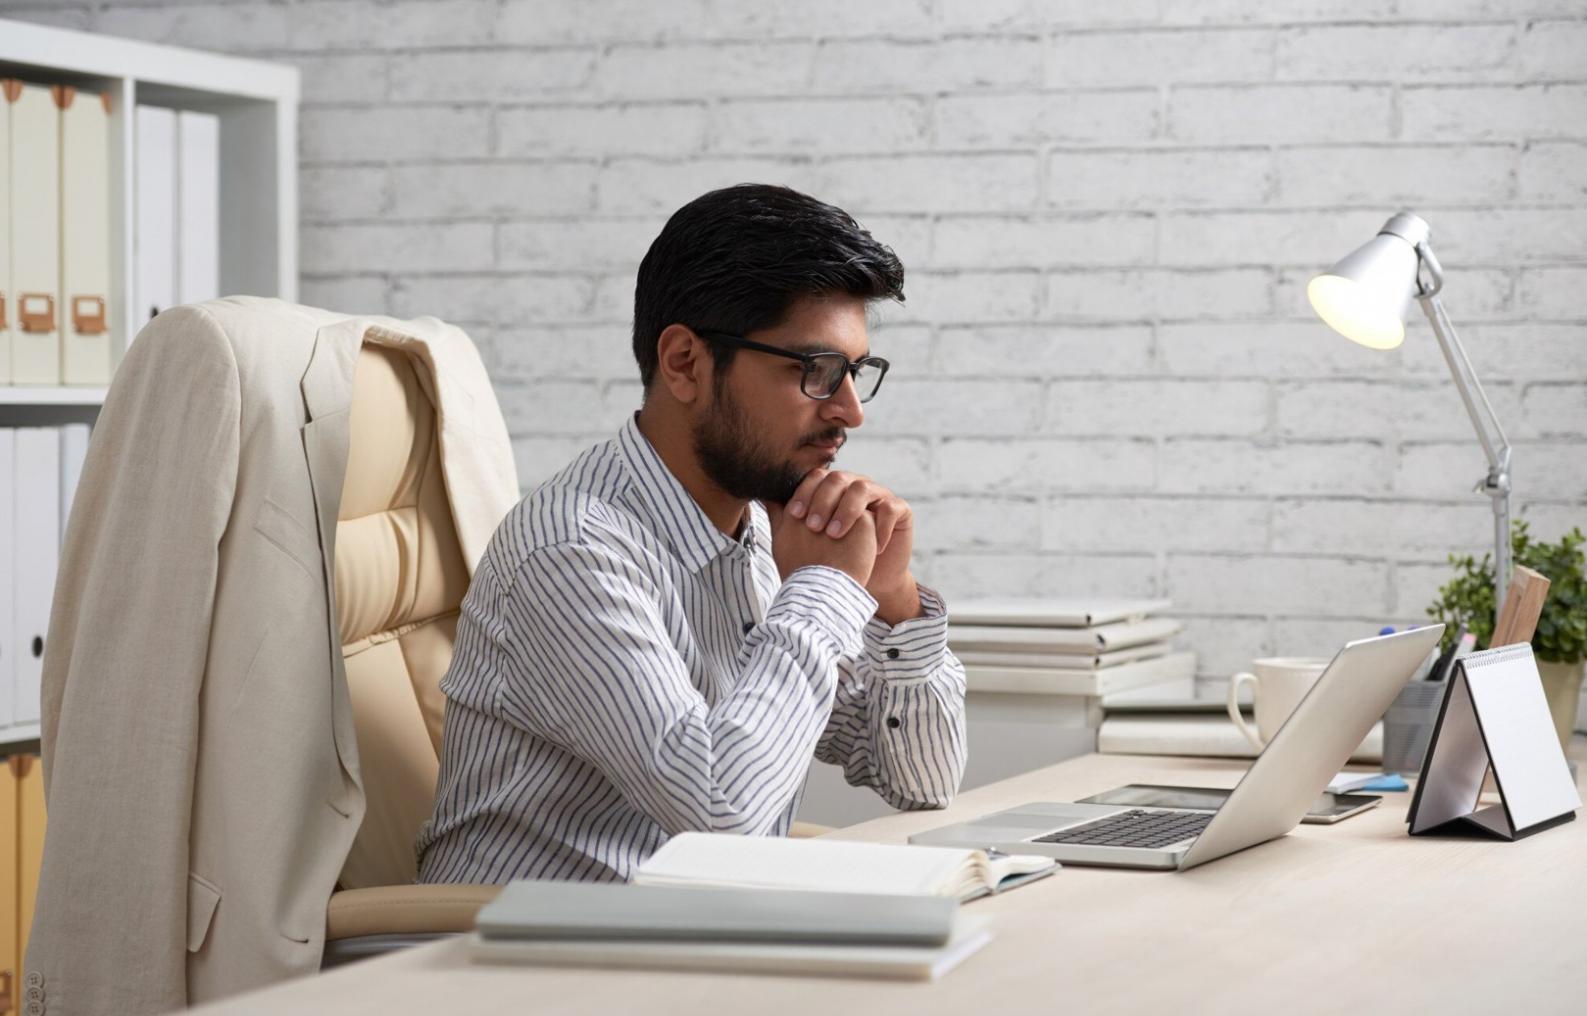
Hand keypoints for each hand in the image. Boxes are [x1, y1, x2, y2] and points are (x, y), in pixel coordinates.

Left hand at [784, 469, 920, 622]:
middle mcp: (855, 487)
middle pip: (840, 478)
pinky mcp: (901, 512)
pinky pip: (893, 508)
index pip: (817, 478)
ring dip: (847, 511)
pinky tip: (870, 545)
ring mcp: (879, 497)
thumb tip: (759, 496)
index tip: (793, 515)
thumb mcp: (801, 536)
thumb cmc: (827, 560)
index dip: (805, 492)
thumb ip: (782, 515)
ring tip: (835, 535)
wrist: (857, 587)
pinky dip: (880, 526)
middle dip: (824, 501)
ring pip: (864, 488)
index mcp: (832, 489)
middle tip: (813, 526)